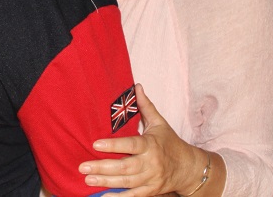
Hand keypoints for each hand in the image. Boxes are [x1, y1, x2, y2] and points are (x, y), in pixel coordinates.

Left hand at [78, 84, 206, 195]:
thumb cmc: (170, 143)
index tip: (95, 144)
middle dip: (103, 167)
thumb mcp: (159, 123)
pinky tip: (103, 196)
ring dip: (106, 182)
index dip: (113, 146)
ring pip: (127, 182)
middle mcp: (151, 163)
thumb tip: (136, 86)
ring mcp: (151, 179)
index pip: (131, 145)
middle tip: (83, 166)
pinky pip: (133, 196)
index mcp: (151, 145)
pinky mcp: (150, 191)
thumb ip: (145, 106)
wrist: (188, 168)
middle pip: (125, 167)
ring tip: (88, 179)